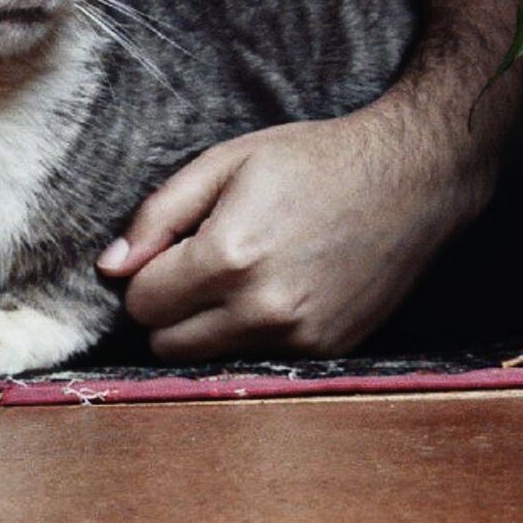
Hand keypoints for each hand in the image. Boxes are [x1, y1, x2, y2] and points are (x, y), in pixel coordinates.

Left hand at [97, 105, 486, 361]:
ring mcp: (298, 337)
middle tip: (201, 269)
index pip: (141, 303)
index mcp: (229, 257)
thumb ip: (158, 216)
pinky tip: (282, 291)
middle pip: (165, 345)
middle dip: (168, 310)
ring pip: (208, 360)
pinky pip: (258, 360)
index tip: (174, 251)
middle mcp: (261, 309)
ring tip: (243, 277)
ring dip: (206, 328)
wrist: (411, 180)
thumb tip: (111, 267)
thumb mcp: (225, 163)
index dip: (146, 275)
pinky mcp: (326, 351)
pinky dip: (253, 334)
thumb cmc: (313, 161)